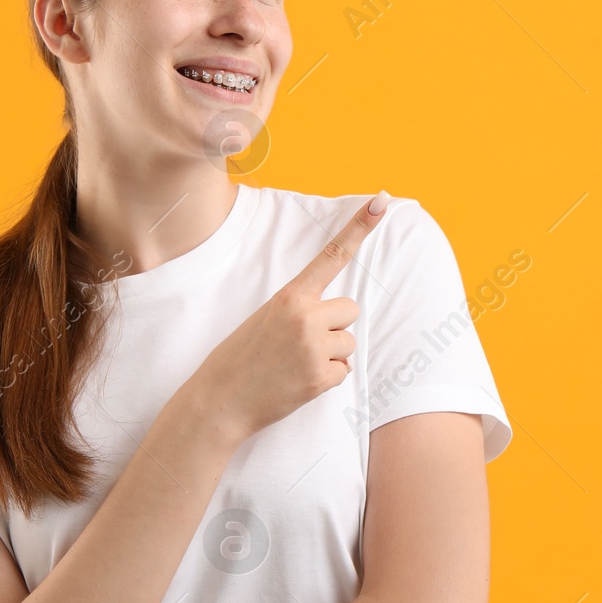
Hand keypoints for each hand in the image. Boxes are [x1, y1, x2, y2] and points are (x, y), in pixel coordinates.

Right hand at [189, 192, 388, 441]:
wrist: (220, 401)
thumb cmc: (241, 357)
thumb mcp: (265, 318)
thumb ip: (298, 308)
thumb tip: (333, 316)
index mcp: (289, 296)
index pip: (331, 255)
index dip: (359, 228)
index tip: (381, 202)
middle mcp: (305, 316)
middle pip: (350, 309)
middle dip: (335, 326)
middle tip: (303, 342)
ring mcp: (313, 347)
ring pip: (349, 343)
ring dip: (331, 355)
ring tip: (297, 363)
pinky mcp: (319, 377)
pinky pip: (343, 371)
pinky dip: (326, 378)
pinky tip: (299, 381)